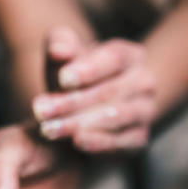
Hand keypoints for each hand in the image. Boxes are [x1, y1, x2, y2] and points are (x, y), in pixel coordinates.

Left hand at [32, 27, 157, 152]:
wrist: (92, 107)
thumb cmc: (77, 76)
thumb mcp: (66, 56)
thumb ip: (60, 45)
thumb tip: (58, 49)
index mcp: (131, 55)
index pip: (114, 58)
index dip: (89, 69)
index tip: (63, 79)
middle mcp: (145, 82)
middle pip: (111, 91)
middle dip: (72, 102)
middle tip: (40, 111)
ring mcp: (146, 111)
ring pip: (115, 117)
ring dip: (79, 124)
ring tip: (49, 129)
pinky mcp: (140, 137)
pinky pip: (122, 142)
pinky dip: (99, 143)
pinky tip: (75, 142)